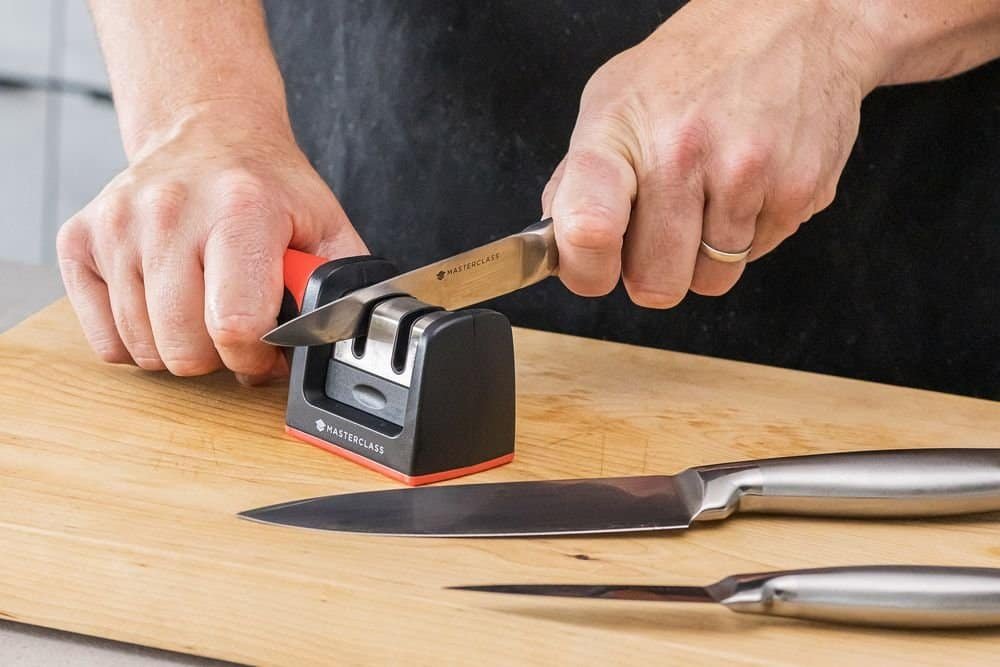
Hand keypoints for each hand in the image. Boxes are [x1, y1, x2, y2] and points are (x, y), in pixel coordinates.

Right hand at [57, 101, 366, 382]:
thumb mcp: (326, 224)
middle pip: (184, 348)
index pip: (236, 325)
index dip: (256, 357)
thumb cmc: (267, 185)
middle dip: (219, 357)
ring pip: (143, 348)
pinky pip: (104, 339)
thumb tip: (347, 340)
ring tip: (203, 308)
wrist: (209, 130)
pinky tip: (164, 304)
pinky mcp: (80, 239)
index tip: (267, 349)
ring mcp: (118, 225)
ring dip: (179, 347)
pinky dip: (137, 339)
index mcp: (241, 209)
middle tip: (236, 330)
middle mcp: (170, 212)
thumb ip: (342, 285)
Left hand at [542, 0, 883, 304]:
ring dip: (706, 255)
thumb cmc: (694, 65)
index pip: (587, 228)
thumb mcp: (614, 99)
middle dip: (655, 269)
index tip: (593, 266)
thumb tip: (560, 244)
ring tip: (710, 195)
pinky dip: (748, 233)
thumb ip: (579, 178)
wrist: (793, 21)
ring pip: (711, 281)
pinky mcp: (798, 191)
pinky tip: (747, 184)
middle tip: (662, 227)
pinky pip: (757, 257)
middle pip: (655, 283)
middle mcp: (681, 152)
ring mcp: (745, 174)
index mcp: (620, 132)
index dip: (586, 268)